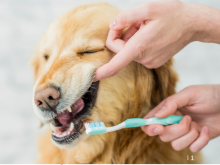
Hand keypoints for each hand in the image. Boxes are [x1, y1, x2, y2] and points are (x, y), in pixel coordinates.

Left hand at [94, 0, 219, 81]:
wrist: (193, 24)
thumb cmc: (173, 14)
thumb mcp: (148, 8)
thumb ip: (126, 17)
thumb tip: (112, 25)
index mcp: (139, 47)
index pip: (115, 64)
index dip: (101, 72)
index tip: (91, 77)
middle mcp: (143, 58)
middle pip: (119, 49)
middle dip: (122, 34)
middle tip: (136, 22)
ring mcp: (149, 62)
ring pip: (128, 50)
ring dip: (132, 37)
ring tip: (146, 27)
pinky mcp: (153, 62)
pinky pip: (137, 53)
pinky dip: (138, 42)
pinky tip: (150, 34)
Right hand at [141, 85, 219, 151]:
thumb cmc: (209, 95)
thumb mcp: (190, 94)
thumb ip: (171, 103)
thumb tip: (156, 115)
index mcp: (168, 110)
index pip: (150, 122)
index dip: (149, 127)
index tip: (159, 127)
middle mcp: (173, 122)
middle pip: (162, 136)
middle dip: (176, 130)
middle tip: (188, 119)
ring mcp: (184, 132)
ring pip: (176, 145)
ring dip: (189, 136)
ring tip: (197, 124)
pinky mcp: (195, 140)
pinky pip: (192, 148)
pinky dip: (201, 140)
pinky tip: (206, 129)